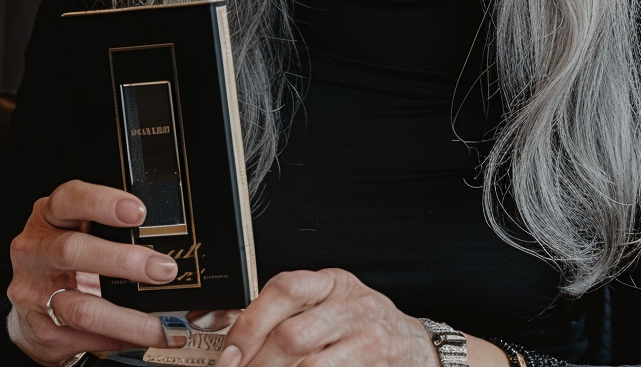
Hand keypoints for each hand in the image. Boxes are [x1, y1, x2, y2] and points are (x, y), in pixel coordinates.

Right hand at [6, 180, 177, 365]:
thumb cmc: (67, 250)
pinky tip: (145, 338)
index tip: (139, 212)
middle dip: (124, 261)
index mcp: (49, 215)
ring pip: (81, 308)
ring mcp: (35, 293)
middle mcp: (37, 251)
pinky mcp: (43, 329)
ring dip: (128, 319)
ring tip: (161, 325)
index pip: (70, 199)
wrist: (29, 297)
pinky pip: (86, 337)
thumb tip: (167, 241)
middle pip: (73, 251)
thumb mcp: (78, 225)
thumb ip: (110, 227)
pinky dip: (122, 339)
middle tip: (164, 269)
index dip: (103, 203)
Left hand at [215, 268, 438, 366]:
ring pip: (308, 366)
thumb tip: (226, 329)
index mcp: (332, 282)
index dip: (250, 322)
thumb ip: (286, 312)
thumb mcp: (328, 306)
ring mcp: (368, 339)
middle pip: (292, 336)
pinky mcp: (375, 366)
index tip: (229, 354)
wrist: (414, 348)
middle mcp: (352, 305)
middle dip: (258, 364)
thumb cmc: (360, 327)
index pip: (286, 288)